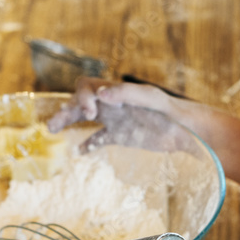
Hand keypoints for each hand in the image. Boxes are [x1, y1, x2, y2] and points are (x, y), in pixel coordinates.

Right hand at [47, 76, 176, 131]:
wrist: (187, 132)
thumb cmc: (172, 112)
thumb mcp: (153, 99)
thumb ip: (129, 94)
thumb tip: (102, 94)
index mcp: (116, 92)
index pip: (87, 87)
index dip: (82, 98)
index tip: (91, 114)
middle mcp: (112, 104)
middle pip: (80, 102)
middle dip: (66, 111)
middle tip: (54, 126)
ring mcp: (116, 120)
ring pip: (85, 120)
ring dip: (69, 123)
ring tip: (52, 130)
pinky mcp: (121, 137)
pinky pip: (99, 139)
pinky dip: (88, 144)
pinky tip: (78, 152)